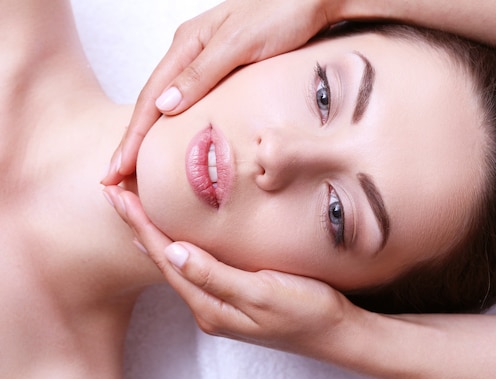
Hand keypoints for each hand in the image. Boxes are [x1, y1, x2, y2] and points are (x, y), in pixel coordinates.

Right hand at [101, 0, 333, 185]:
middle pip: (153, 101)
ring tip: (135, 166)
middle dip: (132, 140)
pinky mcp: (225, 69)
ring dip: (149, 135)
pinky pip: (189, 101)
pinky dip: (174, 125)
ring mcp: (206, 60)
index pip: (151, 97)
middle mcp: (191, 52)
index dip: (133, 136)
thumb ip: (202, 73)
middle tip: (115, 177)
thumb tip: (164, 106)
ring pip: (168, 102)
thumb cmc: (282, 13)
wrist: (314, 0)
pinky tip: (172, 140)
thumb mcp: (240, 43)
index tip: (117, 168)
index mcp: (188, 44)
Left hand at [103, 185, 359, 355]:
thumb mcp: (262, 293)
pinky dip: (179, 247)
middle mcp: (209, 307)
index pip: (166, 258)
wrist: (337, 332)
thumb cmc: (307, 312)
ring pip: (178, 264)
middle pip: (164, 261)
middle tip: (117, 194)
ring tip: (136, 212)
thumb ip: (216, 275)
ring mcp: (221, 304)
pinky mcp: (235, 297)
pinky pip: (196, 269)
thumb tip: (174, 252)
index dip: (141, 225)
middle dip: (139, 228)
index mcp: (211, 306)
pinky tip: (176, 240)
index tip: (120, 196)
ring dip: (155, 236)